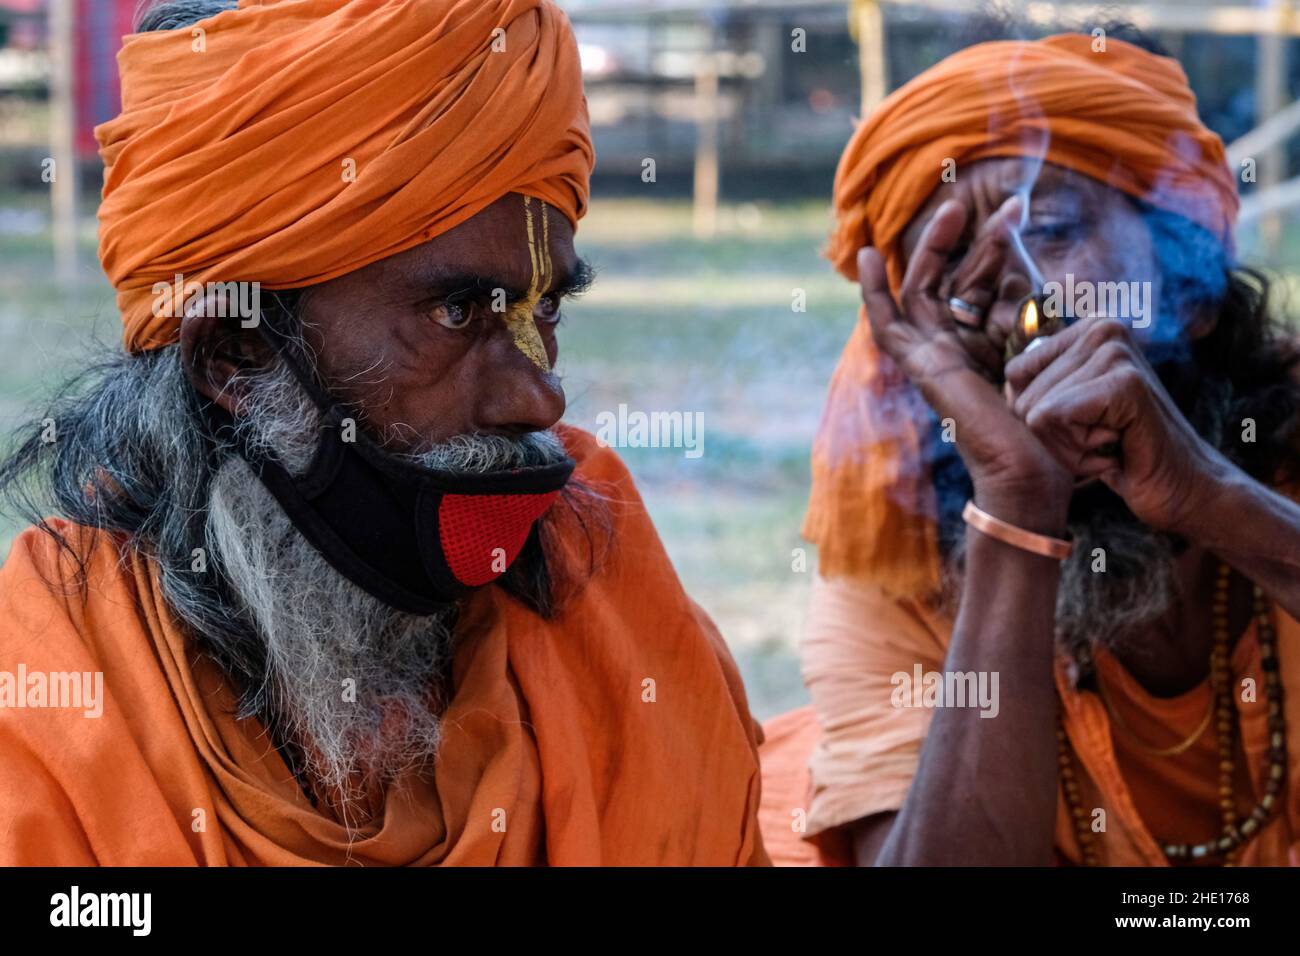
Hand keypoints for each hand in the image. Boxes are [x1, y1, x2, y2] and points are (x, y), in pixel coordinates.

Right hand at [858, 198, 1071, 528]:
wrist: (1034, 467)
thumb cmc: (1048, 416)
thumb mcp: (1044, 343)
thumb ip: (1035, 305)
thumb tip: (1049, 264)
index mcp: (985, 341)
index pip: (980, 280)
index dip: (994, 243)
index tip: (1018, 208)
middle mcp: (955, 345)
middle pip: (951, 278)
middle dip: (969, 238)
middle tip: (995, 203)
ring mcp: (933, 355)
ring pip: (924, 288)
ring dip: (935, 247)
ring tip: (954, 209)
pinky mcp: (918, 366)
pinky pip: (886, 324)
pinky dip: (872, 292)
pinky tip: (865, 256)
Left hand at [1004, 316, 1227, 531]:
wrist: (1183, 489)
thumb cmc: (1121, 453)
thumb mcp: (1069, 412)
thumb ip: (1039, 384)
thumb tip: (1003, 375)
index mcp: (1090, 328)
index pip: (1014, 373)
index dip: (1039, 415)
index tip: (1085, 425)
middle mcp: (1104, 328)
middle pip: (1022, 394)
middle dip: (1054, 434)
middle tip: (1103, 440)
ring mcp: (1116, 351)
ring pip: (1033, 410)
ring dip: (1068, 445)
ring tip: (1111, 443)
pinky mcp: (1124, 383)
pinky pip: (1050, 419)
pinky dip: (1078, 451)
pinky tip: (1116, 449)